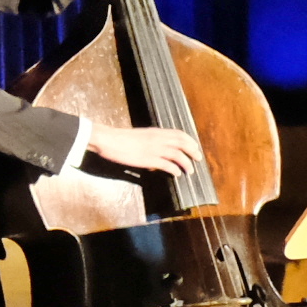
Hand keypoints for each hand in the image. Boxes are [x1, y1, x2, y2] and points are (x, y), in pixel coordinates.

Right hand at [83, 119, 202, 179]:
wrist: (108, 139)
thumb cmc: (120, 138)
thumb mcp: (140, 135)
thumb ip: (152, 140)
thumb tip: (160, 148)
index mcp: (156, 132)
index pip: (179, 134)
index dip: (190, 140)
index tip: (195, 146)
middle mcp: (159, 139)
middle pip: (183, 144)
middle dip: (193, 151)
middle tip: (198, 159)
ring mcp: (154, 149)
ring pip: (179, 155)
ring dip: (187, 164)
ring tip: (190, 171)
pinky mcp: (149, 159)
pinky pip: (168, 165)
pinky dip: (175, 170)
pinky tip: (176, 174)